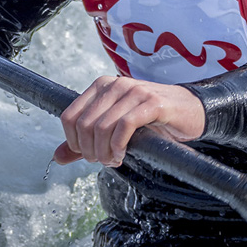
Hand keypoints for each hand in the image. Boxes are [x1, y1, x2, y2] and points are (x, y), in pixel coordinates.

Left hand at [54, 76, 205, 167]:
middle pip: (84, 125)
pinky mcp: (151, 103)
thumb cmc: (151, 120)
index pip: (69, 116)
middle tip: (104, 161)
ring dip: (104, 152)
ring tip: (114, 160)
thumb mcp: (115, 129)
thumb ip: (86, 142)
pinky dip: (118, 146)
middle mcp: (115, 85)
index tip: (89, 155)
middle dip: (90, 151)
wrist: (190, 112)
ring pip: (101, 127)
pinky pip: (124, 126)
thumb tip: (57, 157)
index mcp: (101, 86)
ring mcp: (133, 91)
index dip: (74, 142)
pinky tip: (123, 154)